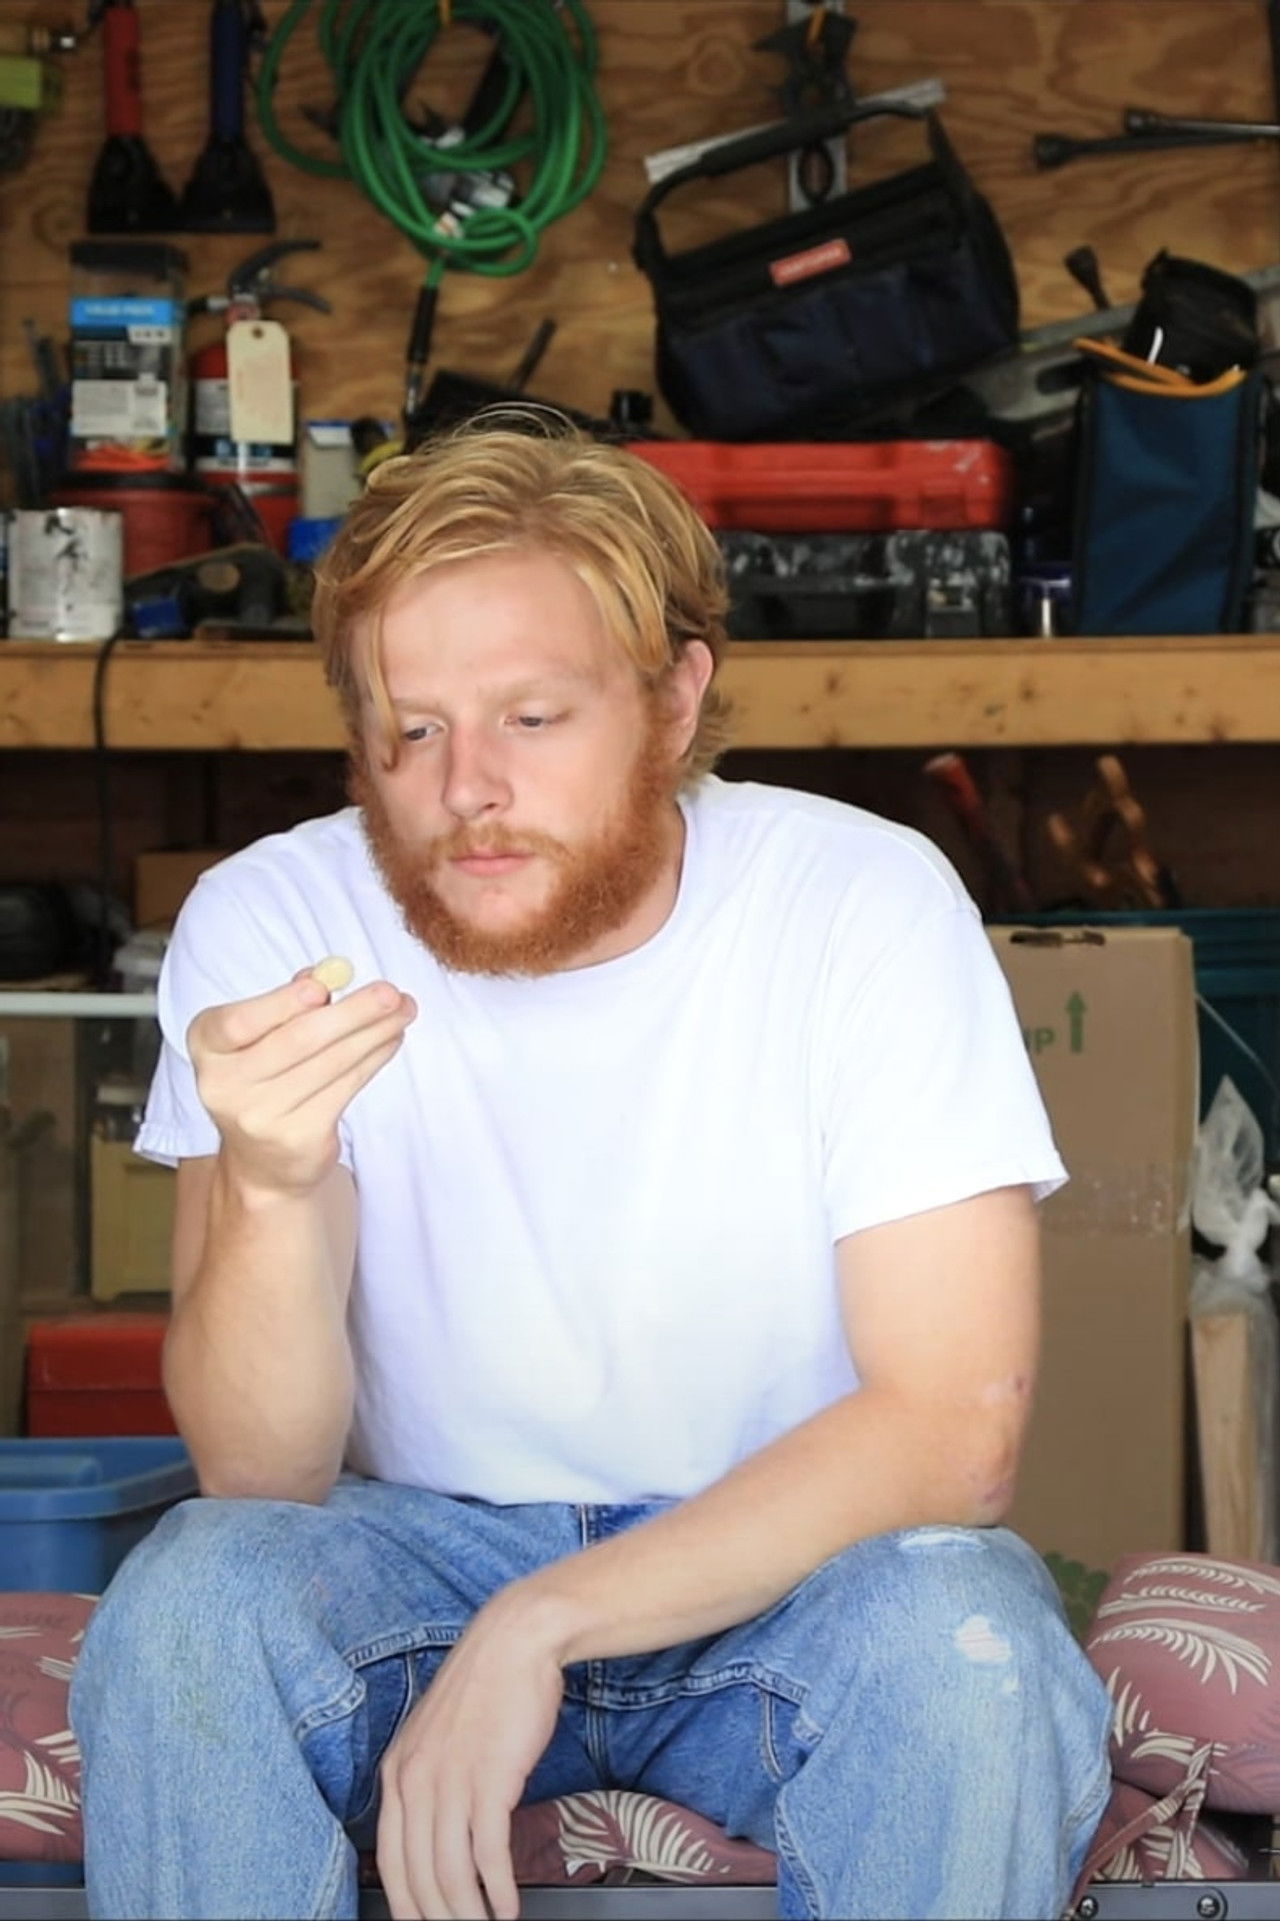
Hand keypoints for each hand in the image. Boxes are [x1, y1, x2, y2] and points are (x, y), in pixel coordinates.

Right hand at [188, 968, 415, 1196]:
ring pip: (330, 1063)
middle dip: (352, 1012)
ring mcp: (260, 1117)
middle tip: (390, 993)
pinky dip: (374, 1058)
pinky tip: (390, 1039)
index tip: (323, 986)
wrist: (262, 1160)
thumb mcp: (261, 1035)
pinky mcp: (298, 1138)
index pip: (238, 1022)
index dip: (282, 1004)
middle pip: (297, 1040)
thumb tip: (328, 974)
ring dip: (375, 1032)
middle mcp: (223, 1085)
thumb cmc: (265, 1077)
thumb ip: (288, 1002)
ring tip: (403, 1010)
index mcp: (207, 1045)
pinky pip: (346, 1088)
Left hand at [377, 1591, 565, 1919]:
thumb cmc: (486, 1687)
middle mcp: (415, 1780)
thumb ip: (429, 1781)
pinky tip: (507, 1907)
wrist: (516, 1641)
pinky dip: (497, 1890)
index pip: (390, 1860)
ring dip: (469, 1912)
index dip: (405, 1903)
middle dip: (438, 1916)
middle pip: (418, 1875)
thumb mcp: (437, 1735)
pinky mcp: (490, 1781)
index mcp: (396, 1771)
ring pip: (450, 1873)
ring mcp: (450, 1782)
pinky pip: (488, 1854)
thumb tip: (435, 1835)